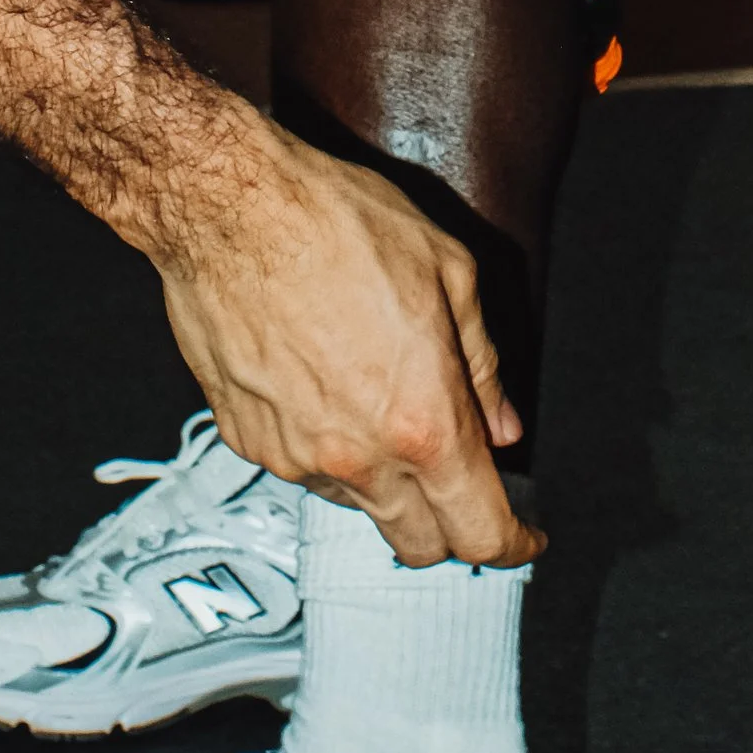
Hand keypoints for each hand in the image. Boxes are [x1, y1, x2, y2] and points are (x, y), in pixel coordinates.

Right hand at [154, 118, 541, 565]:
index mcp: (423, 422)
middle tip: (462, 483)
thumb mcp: (449, 273)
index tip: (523, 535)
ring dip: (384, 481)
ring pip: (359, 505)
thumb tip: (501, 423)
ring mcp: (295, 456)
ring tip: (381, 402)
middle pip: (419, 545)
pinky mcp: (247, 440)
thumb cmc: (338, 223)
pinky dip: (327, 450)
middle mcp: (358, 457)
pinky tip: (326, 386)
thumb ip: (481, 365)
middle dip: (450, 528)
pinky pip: (302, 469)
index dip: (513, 544)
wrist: (230, 207)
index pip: (480, 532)